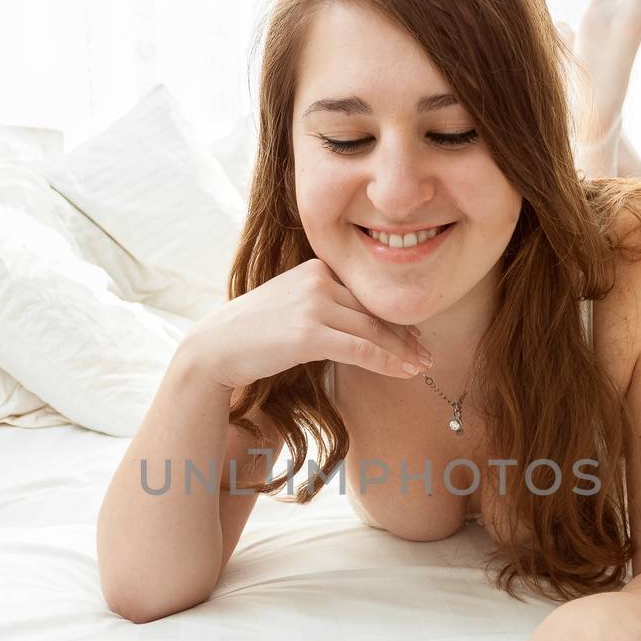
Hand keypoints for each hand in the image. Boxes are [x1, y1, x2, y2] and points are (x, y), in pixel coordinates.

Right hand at [184, 257, 431, 393]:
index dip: (393, 317)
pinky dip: (387, 362)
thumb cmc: (252, 335)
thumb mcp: (291, 307)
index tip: (414, 335)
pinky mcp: (309, 333)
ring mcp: (313, 305)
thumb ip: (323, 307)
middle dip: (404, 335)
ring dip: (402, 351)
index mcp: (316, 268)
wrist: (215, 349)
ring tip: (422, 366)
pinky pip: (361, 349)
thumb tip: (358, 328)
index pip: (365, 294)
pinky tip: (404, 372)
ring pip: (372, 330)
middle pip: (373, 311)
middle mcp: (318, 280)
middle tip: (426, 353)